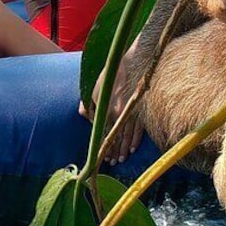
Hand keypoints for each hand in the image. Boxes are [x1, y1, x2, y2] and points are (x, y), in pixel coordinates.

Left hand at [78, 41, 144, 165]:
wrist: (135, 63)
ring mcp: (133, 113)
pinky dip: (135, 140)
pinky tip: (131, 148)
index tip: (101, 157)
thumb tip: (82, 115)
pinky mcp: (143, 111)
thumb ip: (88, 103)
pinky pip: (139, 130)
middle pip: (115, 138)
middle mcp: (120, 114)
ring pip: (127, 136)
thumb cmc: (113, 75)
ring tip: (120, 159)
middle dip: (112, 151)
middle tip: (111, 162)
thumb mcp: (95, 87)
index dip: (102, 146)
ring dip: (123, 149)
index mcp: (107, 109)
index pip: (104, 133)